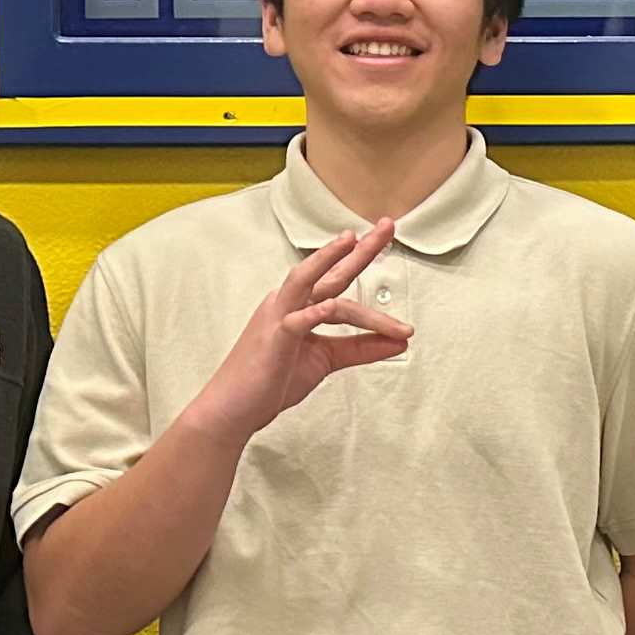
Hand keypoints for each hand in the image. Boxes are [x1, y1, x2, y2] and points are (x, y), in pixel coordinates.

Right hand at [194, 219, 411, 443]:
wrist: (234, 408)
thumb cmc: (273, 380)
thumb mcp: (325, 360)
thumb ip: (360, 348)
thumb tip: (400, 343)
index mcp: (298, 305)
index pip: (336, 278)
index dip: (359, 257)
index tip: (383, 235)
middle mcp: (288, 303)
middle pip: (329, 272)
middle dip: (359, 250)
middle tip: (387, 226)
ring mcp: (278, 318)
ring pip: (313, 286)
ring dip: (336, 266)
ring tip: (357, 247)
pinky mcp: (273, 339)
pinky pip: (296, 321)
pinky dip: (314, 313)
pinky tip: (331, 307)